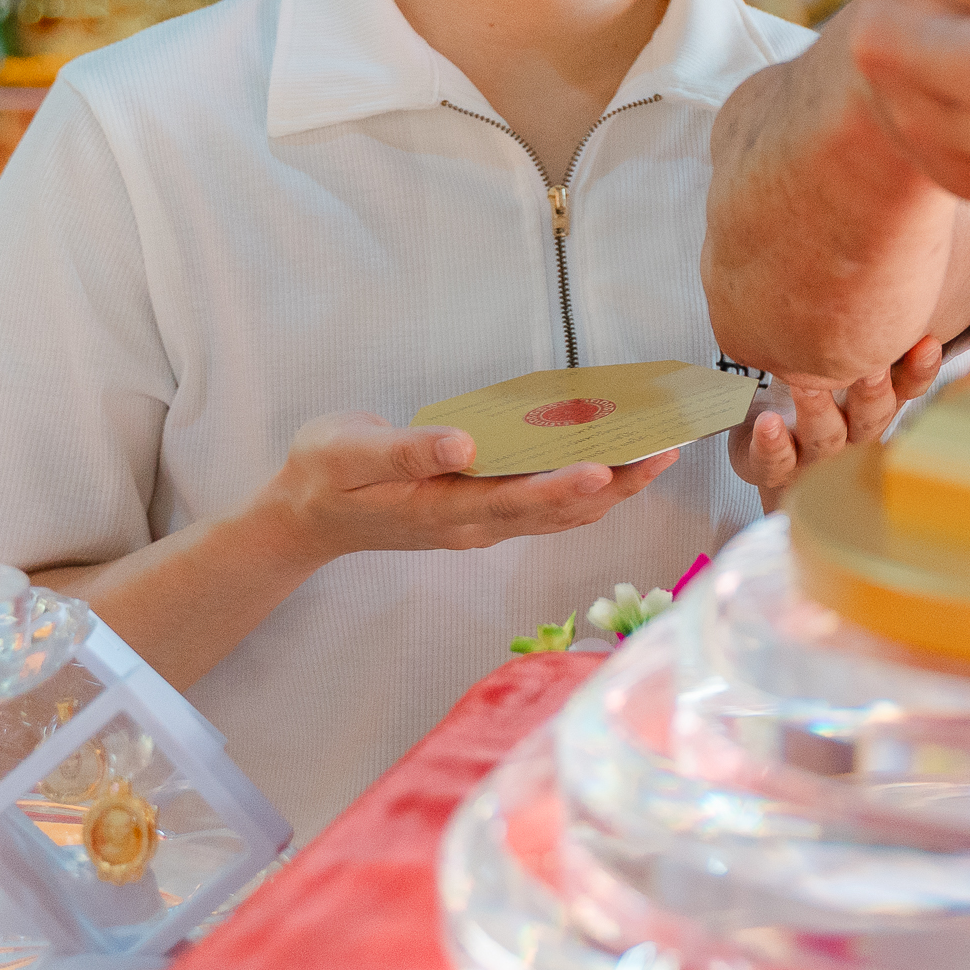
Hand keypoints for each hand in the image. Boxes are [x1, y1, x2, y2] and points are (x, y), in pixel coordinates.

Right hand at [250, 411, 678, 562]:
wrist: (303, 515)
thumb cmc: (324, 475)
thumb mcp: (350, 455)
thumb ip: (408, 452)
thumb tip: (465, 444)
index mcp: (443, 512)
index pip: (516, 503)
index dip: (563, 489)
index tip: (606, 469)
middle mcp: (473, 525)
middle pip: (556, 513)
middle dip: (614, 485)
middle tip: (666, 451)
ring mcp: (480, 523)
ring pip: (559, 513)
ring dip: (611, 488)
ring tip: (658, 454)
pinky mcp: (482, 512)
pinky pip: (545, 505)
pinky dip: (584, 486)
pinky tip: (611, 459)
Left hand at [729, 340, 943, 512]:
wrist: (762, 444)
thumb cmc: (803, 386)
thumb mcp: (830, 357)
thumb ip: (852, 329)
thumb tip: (867, 277)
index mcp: (872, 402)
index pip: (906, 388)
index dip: (920, 371)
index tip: (926, 343)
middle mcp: (852, 430)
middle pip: (873, 416)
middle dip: (872, 391)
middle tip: (869, 366)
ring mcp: (815, 453)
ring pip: (827, 437)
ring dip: (818, 410)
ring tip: (804, 384)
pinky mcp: (775, 468)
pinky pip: (777, 463)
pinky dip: (773, 445)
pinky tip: (768, 425)